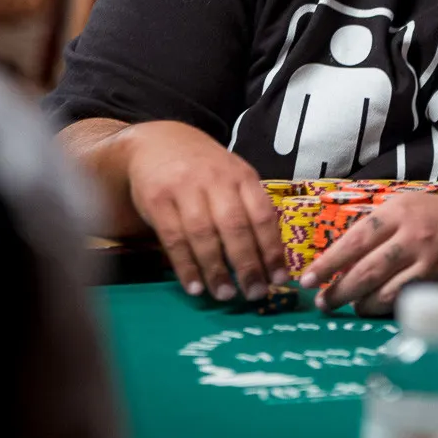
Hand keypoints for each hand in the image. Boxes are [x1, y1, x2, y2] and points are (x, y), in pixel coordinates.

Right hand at [121, 120, 286, 300]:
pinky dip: (185, 266)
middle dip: (247, 264)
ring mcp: (186, 188)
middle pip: (235, 226)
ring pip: (204, 234)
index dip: (272, 249)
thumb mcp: (232, 177)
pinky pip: (174, 238)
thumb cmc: (204, 169)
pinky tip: (195, 287)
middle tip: (254, 294)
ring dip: (216, 269)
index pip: (262, 215)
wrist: (158, 142)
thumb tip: (270, 259)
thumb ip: (249, 209)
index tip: (279, 279)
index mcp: (242, 176)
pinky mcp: (158, 200)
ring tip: (225, 295)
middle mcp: (216, 180)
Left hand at [300, 192, 437, 315]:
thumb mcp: (405, 208)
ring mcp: (429, 263)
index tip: (307, 279)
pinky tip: (376, 310)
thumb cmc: (437, 217)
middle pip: (366, 270)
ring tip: (350, 307)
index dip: (328, 263)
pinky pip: (407, 304)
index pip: (355, 240)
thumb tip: (337, 256)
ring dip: (361, 304)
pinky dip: (386, 310)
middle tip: (322, 303)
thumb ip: (375, 227)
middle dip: (338, 291)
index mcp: (398, 212)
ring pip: (385, 293)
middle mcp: (412, 236)